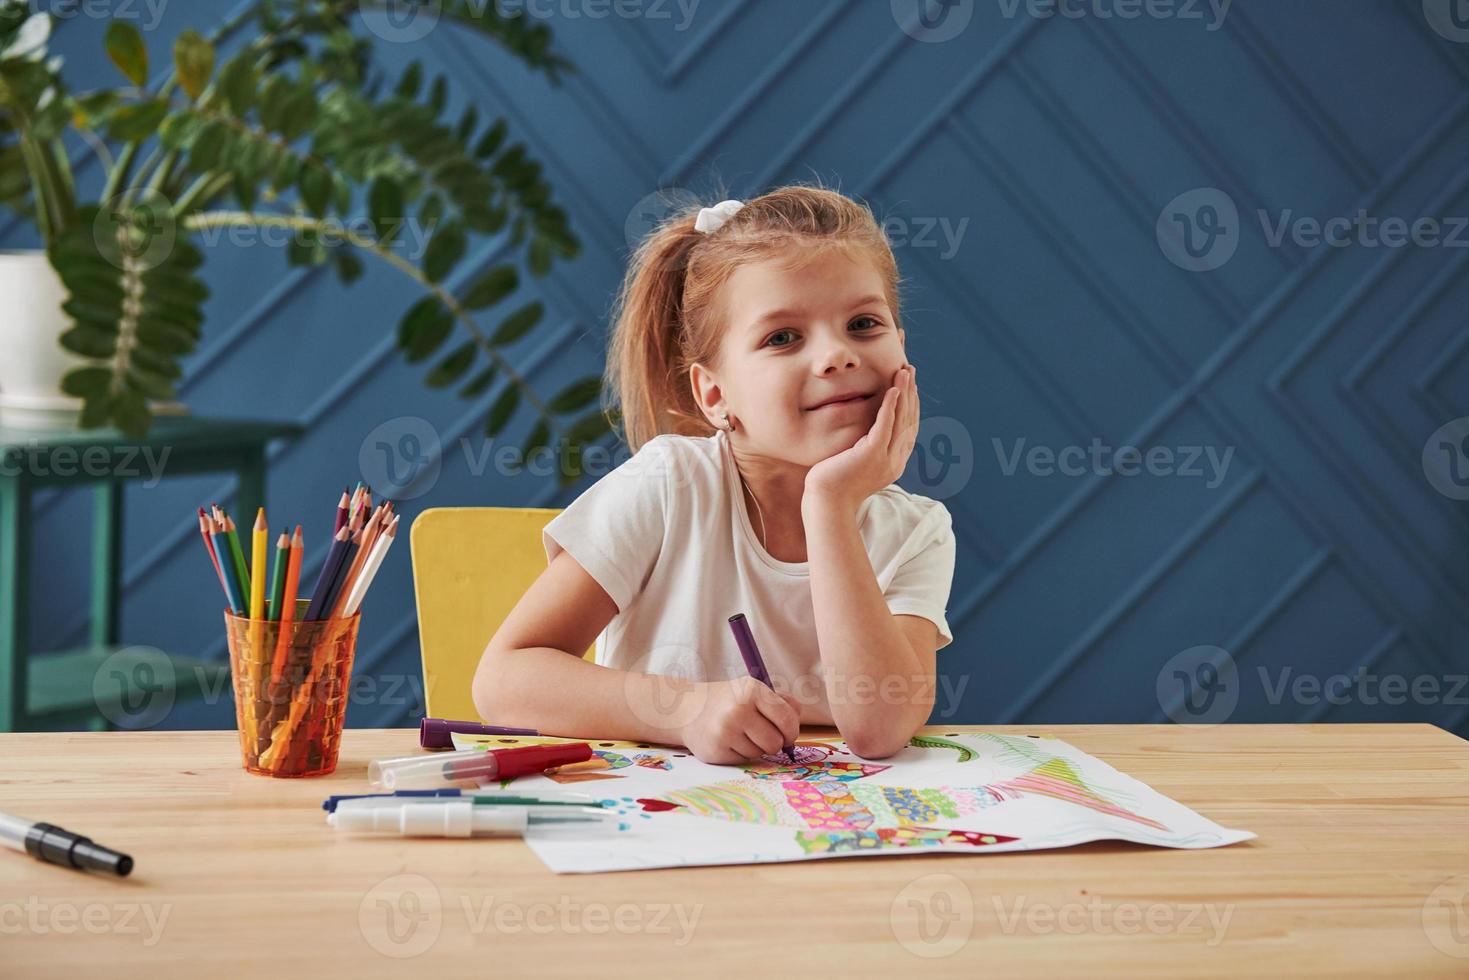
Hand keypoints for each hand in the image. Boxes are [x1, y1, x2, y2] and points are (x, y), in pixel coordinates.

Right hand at [677, 676, 800, 764]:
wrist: (689, 709)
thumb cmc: (730, 701)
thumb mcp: (753, 691)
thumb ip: (781, 703)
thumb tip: (796, 721)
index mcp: (752, 690)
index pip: (787, 718)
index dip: (792, 731)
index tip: (788, 734)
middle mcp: (738, 709)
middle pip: (776, 742)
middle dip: (774, 742)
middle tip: (762, 735)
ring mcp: (726, 731)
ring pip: (760, 753)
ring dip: (755, 747)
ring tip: (740, 734)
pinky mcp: (716, 750)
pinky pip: (744, 760)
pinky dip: (740, 754)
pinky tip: (729, 741)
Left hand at [803, 364, 918, 513]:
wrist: (826, 504)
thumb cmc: (834, 486)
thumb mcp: (856, 466)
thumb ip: (866, 451)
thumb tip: (864, 437)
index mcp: (894, 464)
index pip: (908, 429)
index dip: (911, 405)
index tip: (909, 385)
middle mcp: (895, 462)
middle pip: (909, 421)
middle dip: (911, 393)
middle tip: (910, 370)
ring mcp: (886, 459)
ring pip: (901, 420)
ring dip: (904, 393)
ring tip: (905, 371)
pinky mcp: (871, 454)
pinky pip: (885, 425)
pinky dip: (891, 406)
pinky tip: (893, 389)